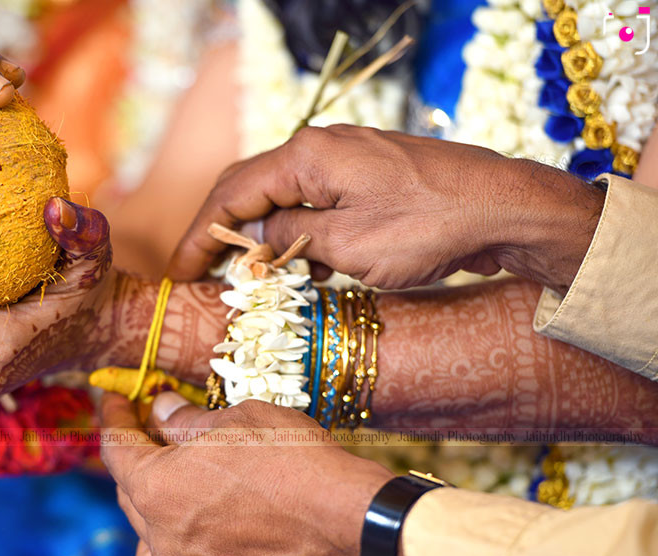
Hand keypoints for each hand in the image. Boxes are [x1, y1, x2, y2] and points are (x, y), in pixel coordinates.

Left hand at [99, 391, 392, 555]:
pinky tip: (199, 538)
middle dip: (138, 462)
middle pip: (129, 496)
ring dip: (151, 516)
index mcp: (157, 487)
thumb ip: (189, 420)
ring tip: (172, 495)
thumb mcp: (241, 419)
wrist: (353, 526)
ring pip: (149, 545)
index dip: (114, 418)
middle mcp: (162, 538)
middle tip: (153, 436)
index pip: (117, 448)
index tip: (113, 400)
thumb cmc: (297, 463)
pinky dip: (180, 555)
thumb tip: (163, 413)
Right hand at [170, 125, 604, 291]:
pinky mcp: (369, 177)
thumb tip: (257, 245)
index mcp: (305, 156)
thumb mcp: (347, 245)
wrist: (506, 208)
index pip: (231, 196)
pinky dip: (297, 233)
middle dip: (221, 234)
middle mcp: (320, 148)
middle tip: (200, 275)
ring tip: (245, 278)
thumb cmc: (427, 226)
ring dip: (261, 236)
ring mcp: (346, 159)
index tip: (178, 275)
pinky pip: (314, 202)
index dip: (198, 238)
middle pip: (249, 189)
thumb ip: (291, 240)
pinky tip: (298, 265)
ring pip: (282, 197)